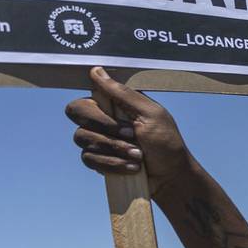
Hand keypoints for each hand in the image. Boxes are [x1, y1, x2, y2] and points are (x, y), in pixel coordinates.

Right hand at [65, 67, 191, 191]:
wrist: (170, 176)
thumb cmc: (166, 142)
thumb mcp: (150, 114)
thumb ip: (122, 93)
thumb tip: (96, 71)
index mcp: (113, 104)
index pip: (84, 99)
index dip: (97, 113)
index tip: (127, 123)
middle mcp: (101, 119)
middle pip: (77, 115)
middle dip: (108, 130)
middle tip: (133, 137)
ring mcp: (97, 140)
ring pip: (82, 138)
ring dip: (115, 149)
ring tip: (138, 156)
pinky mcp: (98, 160)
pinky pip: (88, 158)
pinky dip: (113, 164)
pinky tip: (131, 168)